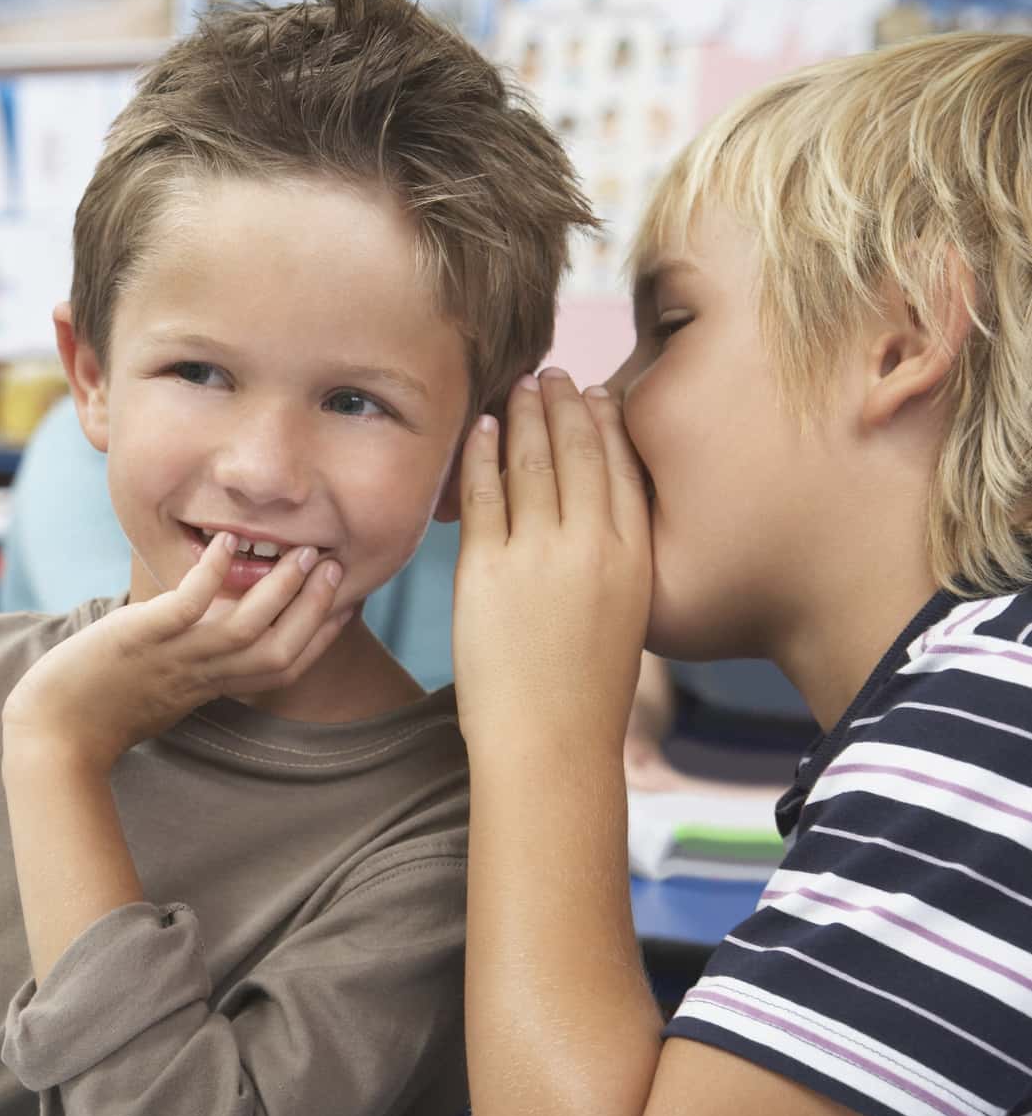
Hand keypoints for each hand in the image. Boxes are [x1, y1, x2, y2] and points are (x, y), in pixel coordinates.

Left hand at [1, 531, 348, 771]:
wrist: (52, 734)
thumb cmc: (100, 710)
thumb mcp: (160, 687)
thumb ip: (190, 664)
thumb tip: (205, 632)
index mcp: (209, 688)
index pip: (281, 667)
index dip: (317, 637)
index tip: (343, 604)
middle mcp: (200, 677)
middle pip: (278, 650)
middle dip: (314, 609)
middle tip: (335, 564)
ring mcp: (171, 658)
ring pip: (245, 629)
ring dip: (280, 590)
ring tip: (302, 551)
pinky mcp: (140, 640)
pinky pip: (186, 607)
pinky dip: (210, 575)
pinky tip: (226, 542)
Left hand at [452, 369, 651, 758]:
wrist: (551, 742)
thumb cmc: (584, 689)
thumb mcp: (625, 613)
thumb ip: (617, 561)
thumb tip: (600, 519)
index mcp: (635, 556)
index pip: (622, 467)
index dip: (606, 424)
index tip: (594, 395)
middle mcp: (593, 546)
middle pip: (579, 452)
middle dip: (564, 405)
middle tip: (552, 374)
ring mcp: (540, 554)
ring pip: (533, 463)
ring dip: (525, 416)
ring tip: (519, 387)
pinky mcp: (489, 569)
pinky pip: (483, 493)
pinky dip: (482, 454)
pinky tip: (482, 428)